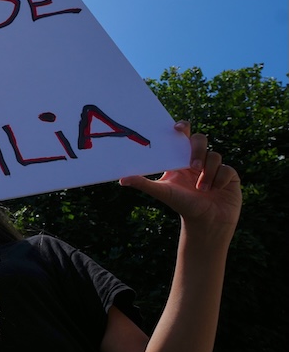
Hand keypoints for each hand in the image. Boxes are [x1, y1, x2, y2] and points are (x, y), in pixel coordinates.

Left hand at [120, 121, 240, 236]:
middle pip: (200, 139)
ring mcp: (214, 167)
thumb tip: (122, 179)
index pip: (182, 137)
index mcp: (181, 159)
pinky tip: (215, 191)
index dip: (182, 127)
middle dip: (197, 151)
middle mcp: (197, 160)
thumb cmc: (183, 206)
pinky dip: (220, 180)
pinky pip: (227, 169)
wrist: (206, 224)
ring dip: (208, 173)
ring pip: (214, 156)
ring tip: (203, 189)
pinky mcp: (229, 175)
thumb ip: (143, 184)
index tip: (177, 128)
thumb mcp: (163, 192)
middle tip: (193, 167)